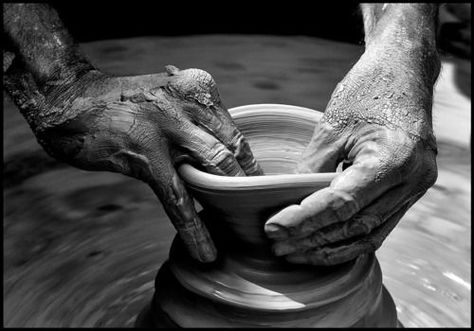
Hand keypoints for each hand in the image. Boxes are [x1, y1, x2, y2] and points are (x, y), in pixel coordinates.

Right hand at [11, 65, 261, 262]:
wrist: (73, 100)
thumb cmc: (127, 104)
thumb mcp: (170, 99)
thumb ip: (198, 123)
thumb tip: (225, 158)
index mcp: (199, 89)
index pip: (235, 133)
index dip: (249, 165)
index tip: (258, 187)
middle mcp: (188, 105)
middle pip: (230, 154)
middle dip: (245, 186)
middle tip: (255, 210)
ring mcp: (167, 130)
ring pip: (211, 176)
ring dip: (226, 206)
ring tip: (241, 234)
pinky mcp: (146, 157)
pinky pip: (178, 200)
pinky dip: (193, 229)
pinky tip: (205, 251)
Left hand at [264, 7, 440, 264]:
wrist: (405, 73)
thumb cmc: (368, 90)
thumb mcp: (332, 126)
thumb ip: (312, 167)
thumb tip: (287, 202)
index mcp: (392, 158)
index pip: (341, 203)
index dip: (304, 220)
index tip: (273, 228)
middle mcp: (411, 180)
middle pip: (354, 225)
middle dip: (312, 240)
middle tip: (277, 246)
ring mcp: (414, 188)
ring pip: (367, 234)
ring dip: (328, 248)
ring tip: (294, 252)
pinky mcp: (409, 192)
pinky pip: (378, 226)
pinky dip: (347, 239)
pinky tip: (322, 246)